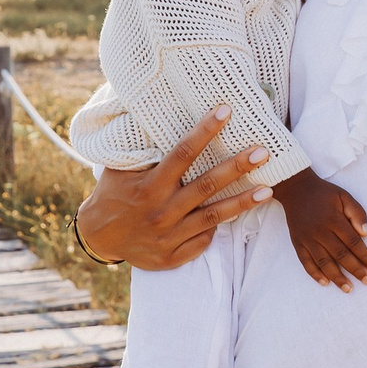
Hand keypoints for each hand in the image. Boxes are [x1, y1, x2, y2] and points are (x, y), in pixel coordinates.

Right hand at [74, 108, 269, 271]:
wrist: (98, 236)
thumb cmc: (114, 193)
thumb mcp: (121, 168)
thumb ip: (143, 149)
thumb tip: (158, 111)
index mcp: (149, 186)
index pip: (182, 154)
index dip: (204, 132)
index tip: (225, 112)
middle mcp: (161, 211)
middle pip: (206, 186)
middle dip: (237, 168)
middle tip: (262, 152)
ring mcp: (168, 236)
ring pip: (213, 217)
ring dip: (242, 203)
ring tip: (268, 189)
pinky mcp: (172, 257)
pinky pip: (202, 241)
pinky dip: (216, 229)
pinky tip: (237, 216)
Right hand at [272, 168, 366, 288]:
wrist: (296, 189)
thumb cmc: (324, 194)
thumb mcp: (344, 196)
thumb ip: (357, 213)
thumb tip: (366, 233)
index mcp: (333, 219)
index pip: (353, 242)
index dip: (364, 255)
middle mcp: (320, 231)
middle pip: (340, 255)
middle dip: (355, 270)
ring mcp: (307, 238)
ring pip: (323, 262)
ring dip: (337, 277)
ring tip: (348, 288)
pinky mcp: (297, 243)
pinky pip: (305, 262)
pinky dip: (315, 274)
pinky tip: (325, 282)